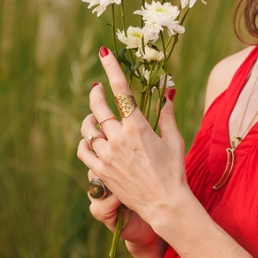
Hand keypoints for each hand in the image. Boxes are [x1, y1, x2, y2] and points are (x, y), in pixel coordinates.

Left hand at [76, 48, 187, 232]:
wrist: (165, 204)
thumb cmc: (174, 171)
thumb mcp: (174, 140)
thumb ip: (166, 115)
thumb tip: (167, 94)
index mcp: (137, 127)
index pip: (121, 90)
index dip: (111, 68)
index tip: (103, 53)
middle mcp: (119, 138)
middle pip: (97, 107)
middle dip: (96, 94)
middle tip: (97, 90)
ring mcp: (107, 155)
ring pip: (87, 128)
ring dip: (89, 120)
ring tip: (94, 119)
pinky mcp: (100, 171)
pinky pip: (83, 149)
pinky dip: (85, 141)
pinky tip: (91, 140)